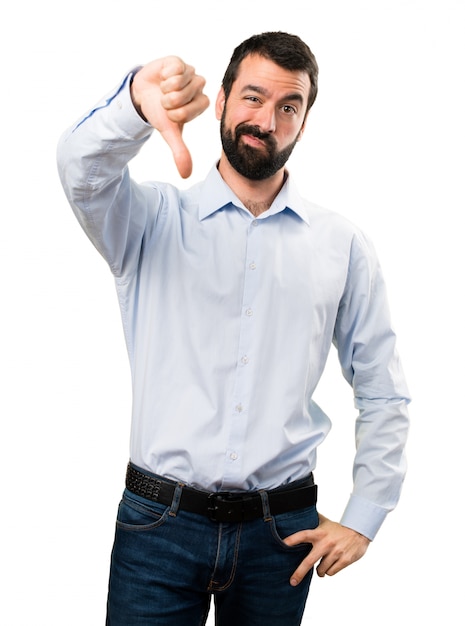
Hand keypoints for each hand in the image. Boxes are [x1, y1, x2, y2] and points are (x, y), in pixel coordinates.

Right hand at [131, 56, 209, 177]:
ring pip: (182, 80)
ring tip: (163, 90)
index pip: (195, 108)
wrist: (141, 96)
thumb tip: (186, 175)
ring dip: (167, 88)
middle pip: (188, 94)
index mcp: (200, 104)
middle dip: (171, 100)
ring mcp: (189, 73)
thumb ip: (180, 152)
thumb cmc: (158, 113)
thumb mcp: (169, 133)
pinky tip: (162, 78)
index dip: (179, 112)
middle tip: (165, 101)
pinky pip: (176, 67)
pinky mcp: (178, 62)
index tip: (171, 113)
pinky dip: (165, 75)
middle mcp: (198, 88)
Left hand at [283, 513, 369, 584]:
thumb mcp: (325, 522)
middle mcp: (326, 543)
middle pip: (309, 561)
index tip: (283, 544)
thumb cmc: (339, 528)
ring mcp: (335, 552)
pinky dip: (329, 571)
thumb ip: (314, 520)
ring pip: (321, 570)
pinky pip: (331, 572)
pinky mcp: (344, 560)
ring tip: (322, 565)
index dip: (293, 539)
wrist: (359, 531)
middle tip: (293, 581)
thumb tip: (301, 511)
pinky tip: (331, 565)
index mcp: (319, 533)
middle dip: (299, 572)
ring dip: (320, 571)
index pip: (303, 535)